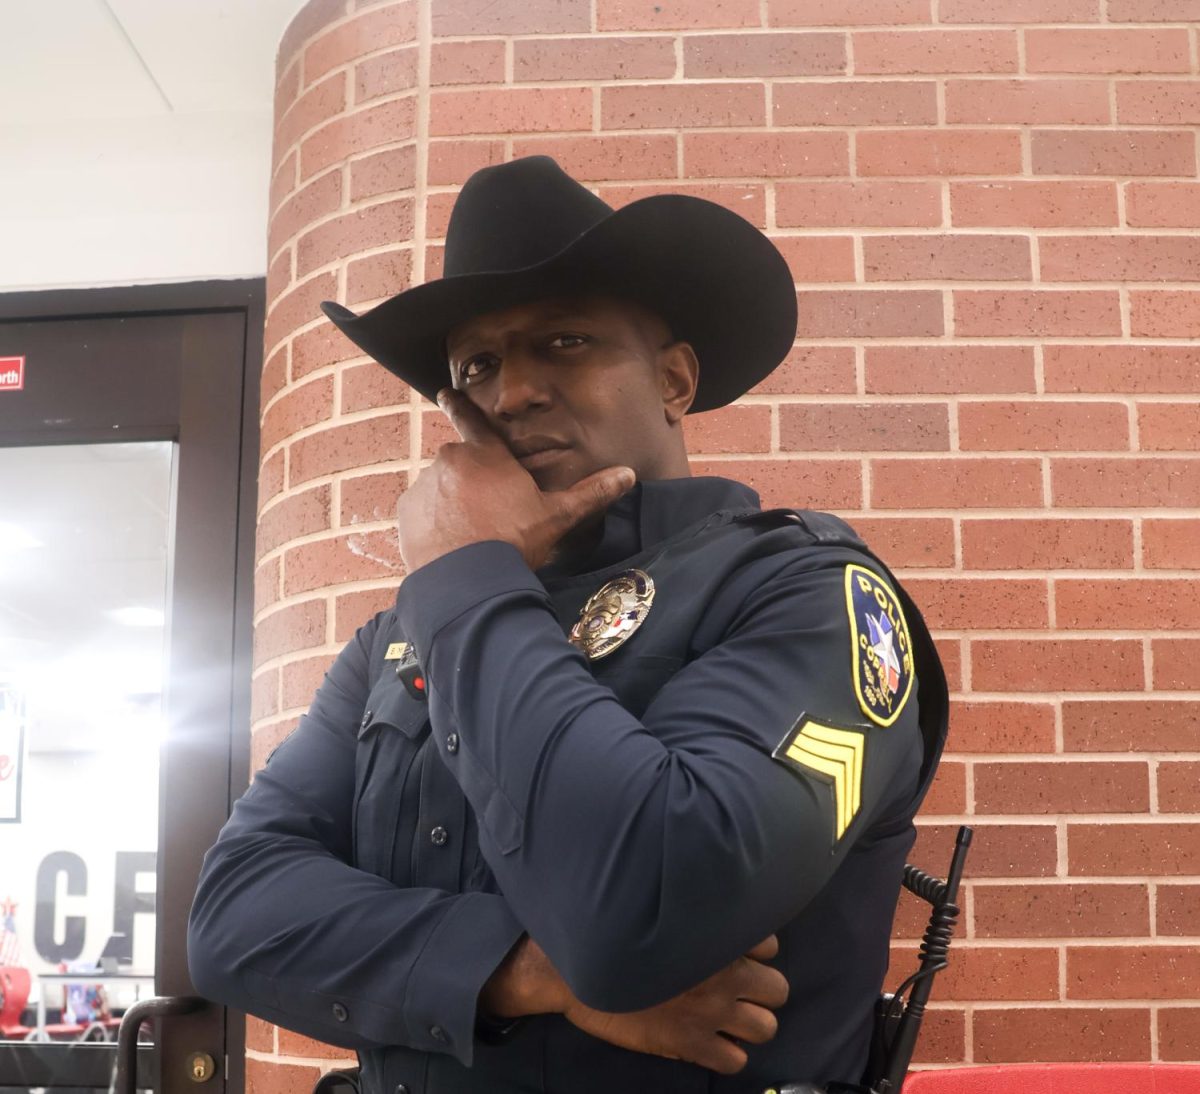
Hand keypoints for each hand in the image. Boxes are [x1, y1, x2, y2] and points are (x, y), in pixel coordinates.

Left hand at [395, 389, 634, 572]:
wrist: (470, 580)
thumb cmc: (515, 541)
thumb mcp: (557, 517)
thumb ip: (590, 493)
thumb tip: (627, 475)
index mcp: (487, 454)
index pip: (471, 419)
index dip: (459, 404)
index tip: (445, 393)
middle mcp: (451, 460)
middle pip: (461, 465)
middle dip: (471, 483)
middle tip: (488, 515)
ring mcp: (426, 486)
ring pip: (440, 489)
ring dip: (451, 505)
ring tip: (471, 536)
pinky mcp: (408, 512)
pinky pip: (422, 511)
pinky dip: (434, 523)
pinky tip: (451, 545)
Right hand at [480, 936, 787, 1074]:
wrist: (575, 973)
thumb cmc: (614, 936)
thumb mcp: (657, 912)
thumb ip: (693, 915)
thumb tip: (714, 912)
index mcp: (715, 937)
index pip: (770, 945)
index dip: (755, 951)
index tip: (737, 953)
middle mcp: (722, 975)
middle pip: (778, 990)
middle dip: (762, 990)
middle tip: (738, 989)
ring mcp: (710, 1013)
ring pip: (765, 1028)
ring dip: (749, 1023)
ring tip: (727, 1017)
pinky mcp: (691, 1045)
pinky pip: (735, 1061)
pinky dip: (727, 1053)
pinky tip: (709, 1042)